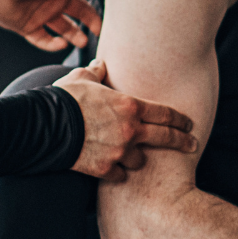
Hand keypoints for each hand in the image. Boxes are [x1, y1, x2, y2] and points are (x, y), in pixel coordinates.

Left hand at [0, 0, 104, 50]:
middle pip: (83, 12)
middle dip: (94, 22)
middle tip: (103, 31)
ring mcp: (44, 13)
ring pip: (67, 29)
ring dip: (76, 37)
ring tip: (83, 42)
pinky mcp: (30, 27)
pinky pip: (46, 40)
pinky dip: (54, 44)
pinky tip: (60, 43)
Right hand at [54, 59, 198, 180]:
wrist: (45, 125)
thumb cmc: (65, 98)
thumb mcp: (82, 77)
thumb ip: (97, 72)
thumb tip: (101, 64)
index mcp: (130, 106)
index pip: (165, 113)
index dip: (181, 119)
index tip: (190, 124)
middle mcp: (130, 130)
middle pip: (165, 138)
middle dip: (183, 142)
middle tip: (193, 145)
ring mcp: (118, 152)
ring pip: (139, 160)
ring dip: (136, 158)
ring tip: (130, 156)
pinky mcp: (104, 169)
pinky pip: (118, 174)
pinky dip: (115, 172)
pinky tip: (111, 169)